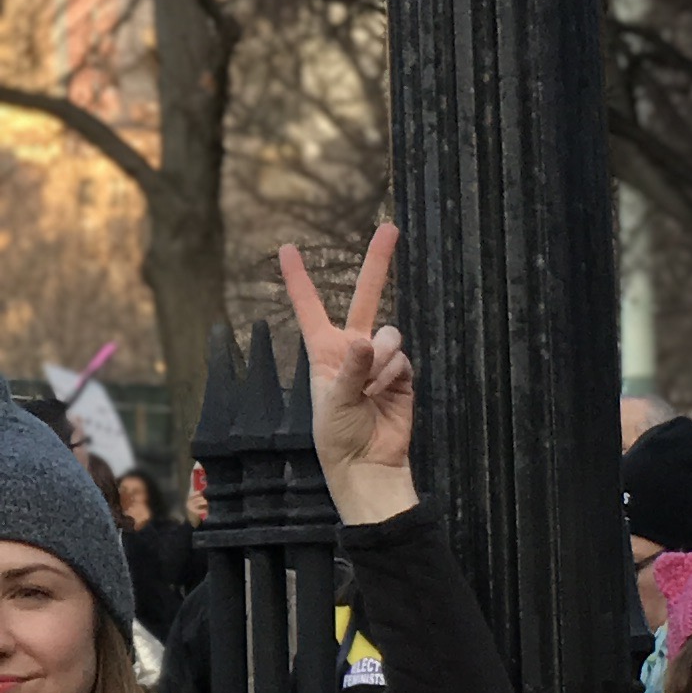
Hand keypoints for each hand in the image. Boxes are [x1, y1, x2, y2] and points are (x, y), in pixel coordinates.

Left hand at [282, 228, 418, 528]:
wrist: (368, 464)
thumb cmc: (337, 435)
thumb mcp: (333, 401)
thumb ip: (351, 368)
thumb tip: (369, 340)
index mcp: (323, 350)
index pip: (309, 306)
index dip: (298, 277)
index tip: (286, 247)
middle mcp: (352, 348)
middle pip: (366, 296)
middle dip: (378, 262)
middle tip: (390, 228)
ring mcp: (380, 360)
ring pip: (389, 336)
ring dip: (381, 361)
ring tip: (370, 390)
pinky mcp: (403, 374)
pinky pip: (403, 359)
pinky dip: (394, 376)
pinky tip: (385, 395)